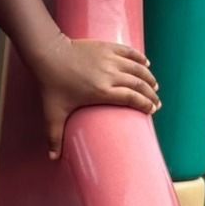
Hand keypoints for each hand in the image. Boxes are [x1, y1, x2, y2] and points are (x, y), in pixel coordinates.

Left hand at [32, 35, 158, 158]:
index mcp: (102, 92)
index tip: (152, 110)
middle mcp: (110, 75)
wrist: (48, 55)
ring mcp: (110, 59)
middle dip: (151, 94)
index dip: (145, 104)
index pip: (132, 98)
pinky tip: (146, 64)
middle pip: (139, 84)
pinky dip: (140, 58)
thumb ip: (54, 136)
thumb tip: (53, 158)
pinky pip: (129, 52)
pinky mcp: (106, 47)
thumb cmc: (51, 85)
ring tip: (154, 86)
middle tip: (156, 102)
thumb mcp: (53, 113)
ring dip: (149, 78)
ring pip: (138, 68)